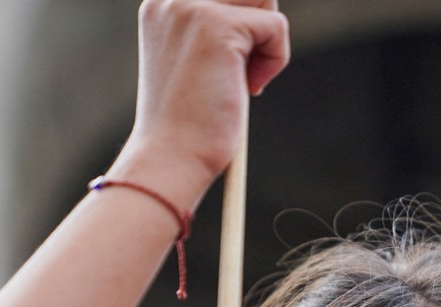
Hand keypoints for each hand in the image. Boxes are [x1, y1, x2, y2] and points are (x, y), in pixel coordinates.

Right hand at [115, 0, 289, 200]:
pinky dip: (275, 61)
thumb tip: (266, 6)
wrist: (171, 157)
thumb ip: (225, 30)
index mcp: (163, 3)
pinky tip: (248, 89)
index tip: (233, 62)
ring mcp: (191, 7)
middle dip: (259, 30)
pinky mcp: (216, 25)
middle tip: (240, 73)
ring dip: (266, 44)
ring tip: (243, 80)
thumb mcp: (202, 63)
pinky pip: (276, 27)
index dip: (246, 22)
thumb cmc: (189, 123)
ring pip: (264, 1)